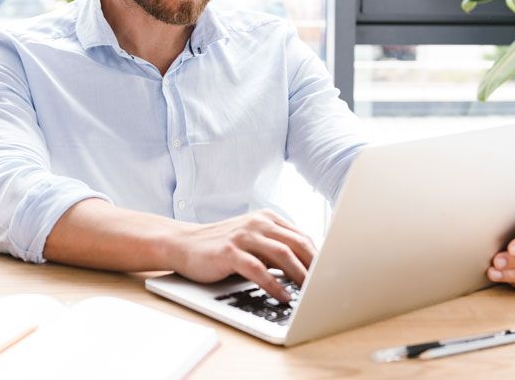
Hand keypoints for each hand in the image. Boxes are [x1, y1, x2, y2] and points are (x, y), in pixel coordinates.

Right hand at [169, 209, 316, 302]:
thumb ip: (276, 248)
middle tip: (327, 285)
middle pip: (297, 243)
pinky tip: (283, 296)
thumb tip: (307, 268)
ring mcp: (243, 236)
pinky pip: (258, 269)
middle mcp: (258, 223)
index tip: (332, 274)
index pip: (302, 237)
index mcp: (267, 219)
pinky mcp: (229, 252)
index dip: (319, 256)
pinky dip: (274, 284)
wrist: (183, 244)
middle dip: (316, 266)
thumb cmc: (221, 247)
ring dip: (300, 275)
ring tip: (310, 292)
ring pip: (282, 254)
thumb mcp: (252, 241)